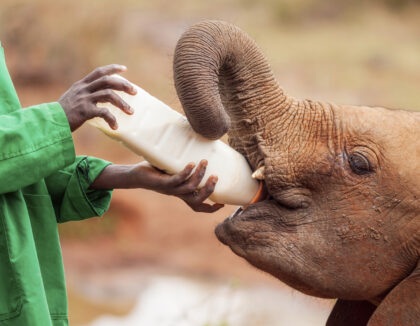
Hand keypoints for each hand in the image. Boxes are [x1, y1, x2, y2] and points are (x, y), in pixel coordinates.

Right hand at [58, 64, 136, 131]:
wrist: (49, 123)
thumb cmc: (62, 114)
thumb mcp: (72, 99)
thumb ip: (84, 96)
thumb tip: (100, 100)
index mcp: (81, 85)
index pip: (99, 72)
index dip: (112, 69)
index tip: (124, 69)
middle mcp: (83, 89)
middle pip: (108, 81)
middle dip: (124, 85)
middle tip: (135, 91)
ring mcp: (84, 99)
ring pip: (109, 95)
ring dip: (122, 103)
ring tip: (131, 112)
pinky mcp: (84, 111)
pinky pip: (103, 113)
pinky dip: (111, 119)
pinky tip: (115, 127)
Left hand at [90, 160, 224, 212]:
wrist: (134, 176)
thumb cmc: (156, 171)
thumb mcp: (173, 169)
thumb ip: (184, 164)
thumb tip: (198, 146)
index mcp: (182, 194)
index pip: (198, 206)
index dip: (211, 208)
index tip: (224, 204)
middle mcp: (177, 194)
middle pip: (197, 200)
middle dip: (209, 190)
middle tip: (216, 177)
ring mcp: (170, 189)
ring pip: (189, 188)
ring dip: (199, 176)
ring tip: (204, 162)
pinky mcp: (161, 183)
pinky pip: (176, 180)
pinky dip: (185, 172)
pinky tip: (191, 164)